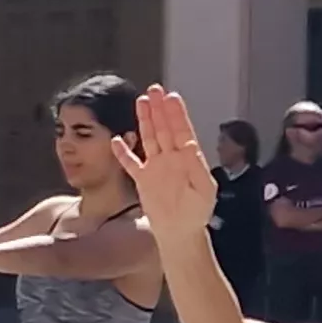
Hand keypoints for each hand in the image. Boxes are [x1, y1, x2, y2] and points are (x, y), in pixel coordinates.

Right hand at [112, 88, 222, 231]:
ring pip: (149, 138)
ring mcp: (156, 168)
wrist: (180, 233)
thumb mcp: (204, 189)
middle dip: (159, 109)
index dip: (176, 113)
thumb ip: (197, 166)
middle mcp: (171, 159)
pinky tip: (118, 140)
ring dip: (145, 120)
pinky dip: (123, 152)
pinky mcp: (143, 180)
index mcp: (187, 159)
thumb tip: (190, 144)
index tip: (172, 97)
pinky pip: (131, 163)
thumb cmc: (197, 213)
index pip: (181, 130)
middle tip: (155, 90)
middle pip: (164, 128)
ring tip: (142, 102)